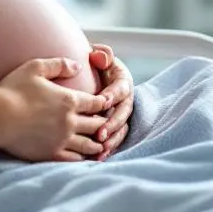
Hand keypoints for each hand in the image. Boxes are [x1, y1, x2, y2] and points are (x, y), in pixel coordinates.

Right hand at [0, 58, 108, 162]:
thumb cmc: (13, 90)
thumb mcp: (35, 67)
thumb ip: (59, 64)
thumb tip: (78, 66)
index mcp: (69, 100)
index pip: (96, 103)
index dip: (104, 103)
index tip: (105, 104)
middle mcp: (70, 121)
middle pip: (97, 124)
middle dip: (104, 124)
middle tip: (108, 125)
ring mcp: (62, 139)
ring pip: (89, 144)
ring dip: (97, 144)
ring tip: (101, 145)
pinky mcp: (51, 153)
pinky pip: (74, 159)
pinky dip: (82, 158)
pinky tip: (83, 158)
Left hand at [88, 44, 134, 160]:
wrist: (87, 75)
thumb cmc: (91, 65)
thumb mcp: (98, 56)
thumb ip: (101, 55)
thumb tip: (101, 56)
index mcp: (122, 81)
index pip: (120, 89)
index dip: (113, 95)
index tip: (102, 101)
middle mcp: (124, 99)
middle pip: (122, 113)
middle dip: (112, 124)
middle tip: (99, 133)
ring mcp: (120, 114)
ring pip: (120, 129)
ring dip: (111, 139)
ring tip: (100, 149)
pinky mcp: (114, 127)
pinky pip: (113, 139)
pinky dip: (107, 148)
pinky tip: (98, 157)